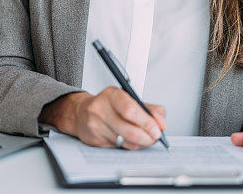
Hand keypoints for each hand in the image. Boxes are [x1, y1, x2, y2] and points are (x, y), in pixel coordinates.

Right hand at [39, 87, 165, 149]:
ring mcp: (96, 127)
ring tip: (147, 139)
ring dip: (141, 143)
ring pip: (126, 142)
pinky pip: (119, 148)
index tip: (158, 129)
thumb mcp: (128, 98)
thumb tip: (161, 122)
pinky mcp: (95, 141)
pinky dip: (130, 146)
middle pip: (129, 129)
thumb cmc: (108, 105)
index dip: (147, 122)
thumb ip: (149, 108)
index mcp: (111, 95)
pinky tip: (133, 141)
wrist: (81, 113)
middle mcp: (100, 110)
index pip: (130, 110)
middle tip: (155, 137)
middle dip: (147, 137)